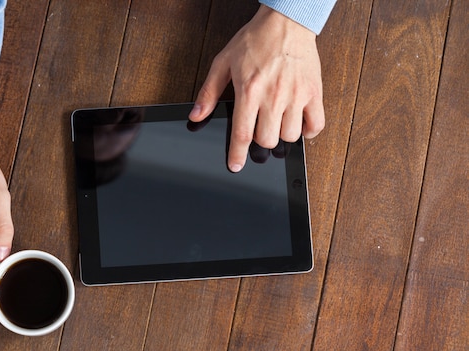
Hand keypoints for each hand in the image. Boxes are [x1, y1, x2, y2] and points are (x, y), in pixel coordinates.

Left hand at [189, 6, 324, 171]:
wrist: (286, 22)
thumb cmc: (255, 40)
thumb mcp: (223, 62)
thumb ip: (209, 92)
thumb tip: (196, 115)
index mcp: (249, 90)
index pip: (242, 134)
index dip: (237, 155)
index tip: (235, 166)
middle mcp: (273, 96)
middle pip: (267, 140)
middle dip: (260, 140)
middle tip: (259, 128)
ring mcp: (296, 95)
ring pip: (290, 136)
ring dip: (281, 135)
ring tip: (277, 122)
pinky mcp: (314, 92)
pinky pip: (316, 125)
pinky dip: (308, 131)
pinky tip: (298, 123)